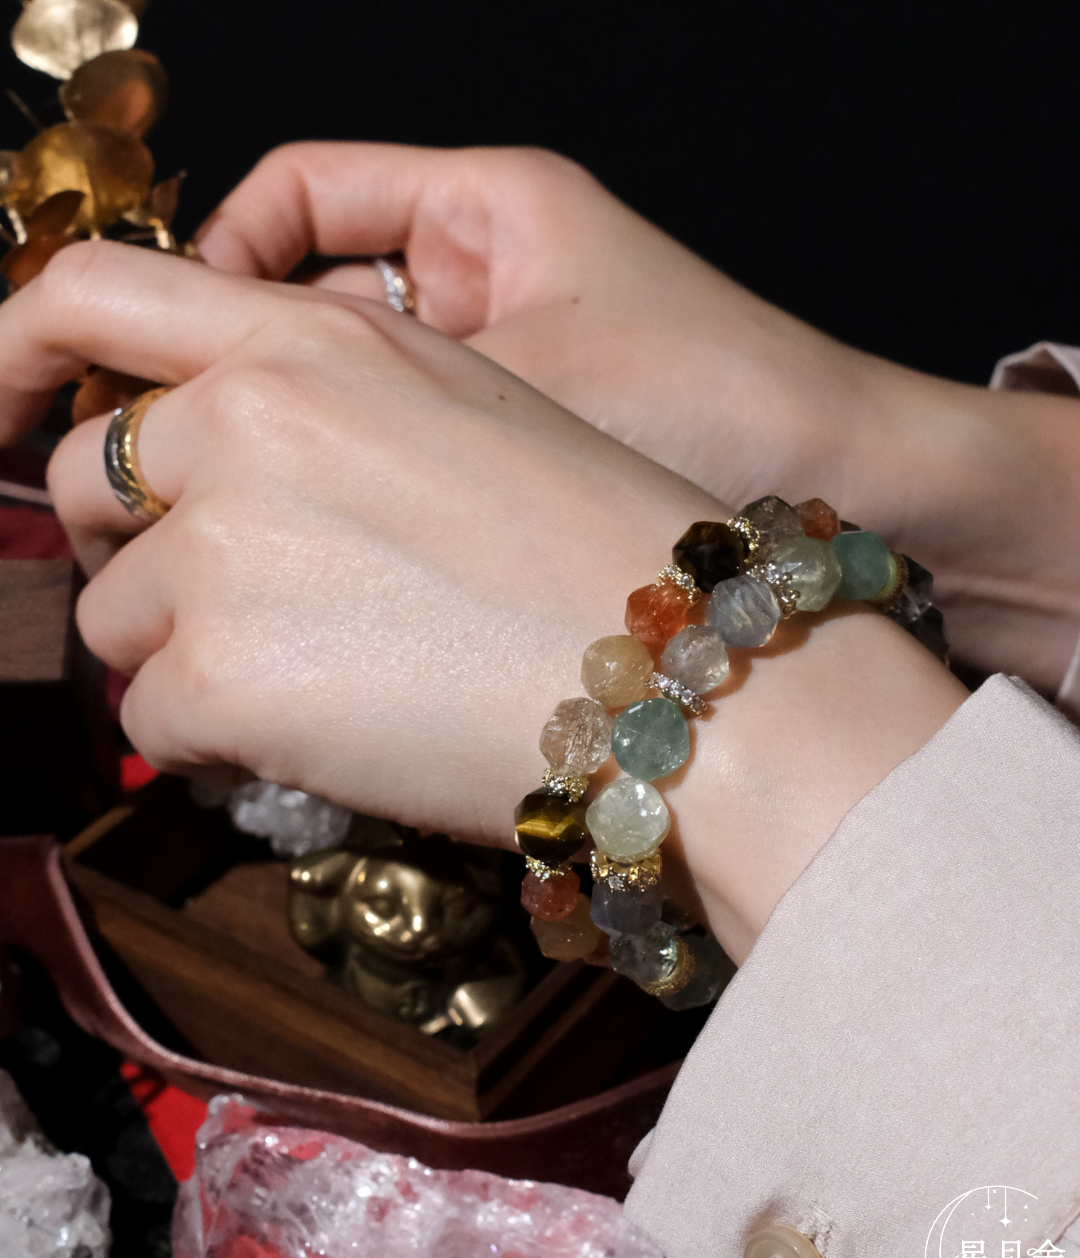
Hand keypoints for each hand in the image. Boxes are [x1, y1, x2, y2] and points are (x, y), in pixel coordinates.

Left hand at [20, 241, 963, 960]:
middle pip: (86, 488)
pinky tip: (330, 736)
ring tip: (329, 681)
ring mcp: (224, 547)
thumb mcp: (463, 415)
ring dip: (192, 656)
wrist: (686, 675)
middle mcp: (245, 421)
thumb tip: (216, 474)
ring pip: (116, 619)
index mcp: (312, 343)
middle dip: (143, 554)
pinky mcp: (221, 675)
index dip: (11, 349)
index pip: (92, 295)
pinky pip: (153, 723)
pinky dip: (218, 741)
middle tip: (242, 607)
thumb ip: (319, 412)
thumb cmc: (605, 552)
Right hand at [197, 143, 1079, 690]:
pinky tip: (317, 562)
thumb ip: (364, 382)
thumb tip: (219, 418)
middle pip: (304, 304)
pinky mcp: (519, 460)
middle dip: (234, 378)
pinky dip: (355, 504)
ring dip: (291, 454)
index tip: (157, 356)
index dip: (213, 263)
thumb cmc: (712, 401)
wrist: (840, 506)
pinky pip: (402, 465)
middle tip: (168, 468)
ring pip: (345, 399)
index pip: (298, 199)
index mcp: (486, 208)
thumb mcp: (522, 369)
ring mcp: (501, 374)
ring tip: (234, 526)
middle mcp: (487, 283)